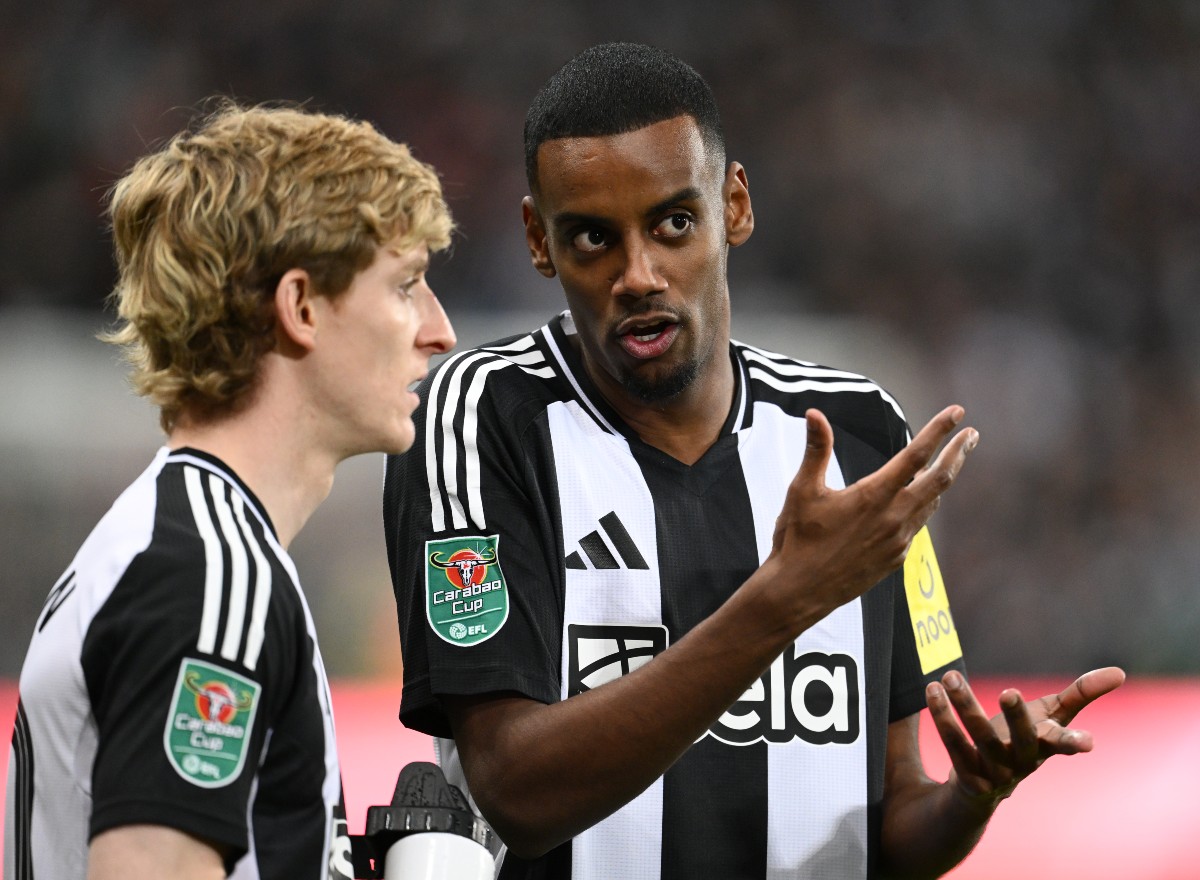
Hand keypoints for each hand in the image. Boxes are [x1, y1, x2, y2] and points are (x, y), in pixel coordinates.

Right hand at [762, 405, 977, 626]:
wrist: (801, 591)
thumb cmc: (798, 539)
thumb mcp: (802, 490)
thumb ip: (816, 449)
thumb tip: (814, 414)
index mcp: (873, 496)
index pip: (916, 455)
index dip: (939, 430)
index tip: (957, 412)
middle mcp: (893, 517)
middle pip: (940, 479)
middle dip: (959, 452)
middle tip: (973, 434)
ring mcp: (899, 540)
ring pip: (933, 502)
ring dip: (945, 478)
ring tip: (952, 462)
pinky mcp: (896, 558)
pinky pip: (918, 524)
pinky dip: (925, 504)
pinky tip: (920, 500)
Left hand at [926, 667, 1126, 810]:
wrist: (984, 786)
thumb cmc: (1025, 740)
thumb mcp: (1053, 716)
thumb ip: (1082, 694)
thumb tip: (1121, 672)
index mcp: (1046, 746)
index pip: (1063, 743)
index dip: (1074, 743)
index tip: (1088, 743)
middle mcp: (1023, 762)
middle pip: (1023, 741)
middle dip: (1017, 718)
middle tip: (1009, 691)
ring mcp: (995, 772)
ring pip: (979, 739)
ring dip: (963, 706)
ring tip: (950, 676)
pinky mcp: (967, 775)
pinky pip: (953, 746)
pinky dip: (942, 717)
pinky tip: (932, 691)